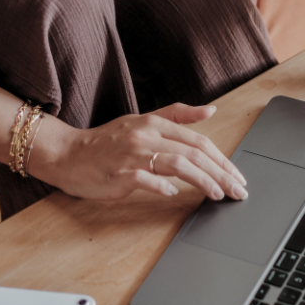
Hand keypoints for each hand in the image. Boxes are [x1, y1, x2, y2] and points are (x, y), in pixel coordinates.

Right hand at [46, 103, 247, 201]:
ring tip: (218, 194)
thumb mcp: (143, 121)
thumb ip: (177, 115)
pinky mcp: (118, 174)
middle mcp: (146, 136)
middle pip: (193, 153)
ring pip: (177, 165)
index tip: (237, 176)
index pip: (198, 141)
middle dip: (221, 173)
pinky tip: (175, 194)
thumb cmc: (107, 142)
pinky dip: (162, 186)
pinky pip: (145, 179)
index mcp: (154, 124)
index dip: (222, 159)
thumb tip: (211, 110)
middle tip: (238, 190)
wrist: (67, 153)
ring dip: (202, 181)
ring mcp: (132, 155)